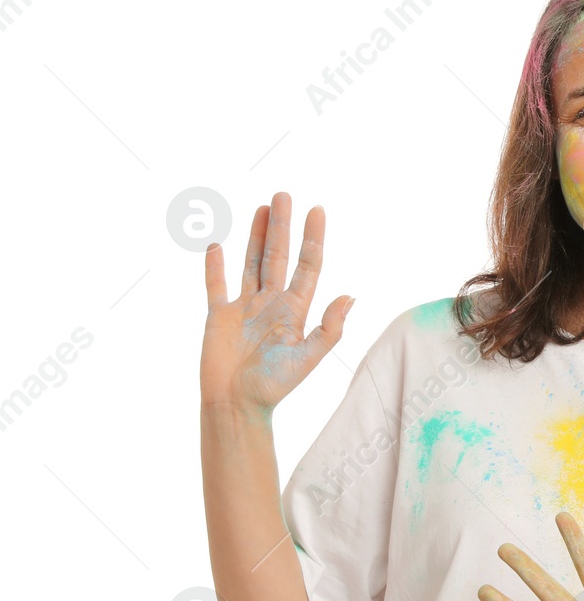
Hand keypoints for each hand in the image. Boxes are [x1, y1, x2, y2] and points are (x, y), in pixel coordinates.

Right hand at [201, 192, 351, 411]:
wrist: (237, 405)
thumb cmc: (275, 386)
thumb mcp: (309, 358)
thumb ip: (329, 328)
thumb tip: (350, 296)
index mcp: (296, 311)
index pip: (307, 266)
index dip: (313, 239)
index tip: (317, 210)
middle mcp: (272, 303)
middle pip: (278, 256)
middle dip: (282, 226)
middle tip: (284, 195)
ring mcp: (245, 307)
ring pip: (252, 263)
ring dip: (256, 236)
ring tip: (262, 208)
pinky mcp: (219, 316)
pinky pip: (216, 285)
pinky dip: (216, 266)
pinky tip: (218, 244)